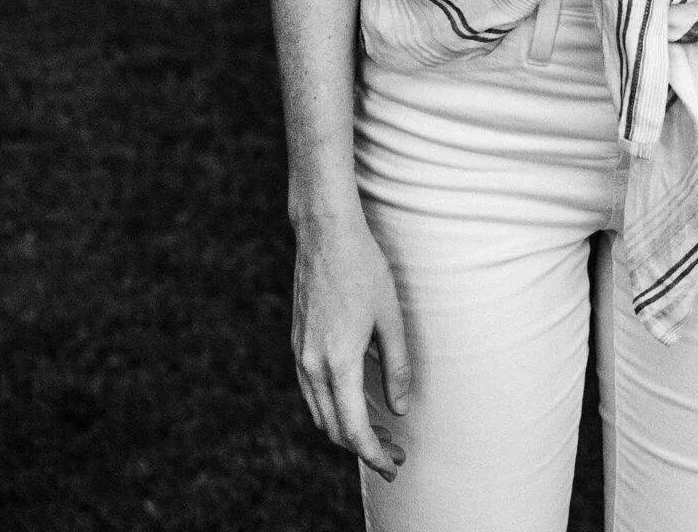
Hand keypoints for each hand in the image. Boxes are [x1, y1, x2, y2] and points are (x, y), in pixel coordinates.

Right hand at [291, 201, 411, 479]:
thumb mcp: (390, 317)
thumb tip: (399, 410)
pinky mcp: (298, 342)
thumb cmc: (364, 269)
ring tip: (380, 430)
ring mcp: (300, 354)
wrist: (325, 234)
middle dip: (364, 447)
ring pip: (319, 412)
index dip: (375, 454)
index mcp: (338, 361)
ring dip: (346, 429)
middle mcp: (312, 364)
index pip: (353, 429)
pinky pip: (312, 391)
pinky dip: (333, 407)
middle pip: (333, 428)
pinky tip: (356, 400)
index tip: (394, 465)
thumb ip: (396, 367)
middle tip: (394, 452)